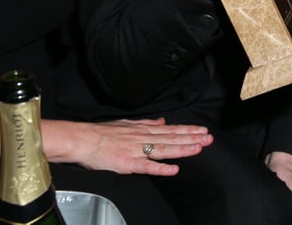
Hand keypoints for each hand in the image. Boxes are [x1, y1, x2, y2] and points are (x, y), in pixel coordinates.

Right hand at [44, 117, 212, 175]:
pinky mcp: (127, 163)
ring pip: (164, 149)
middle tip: (209, 138)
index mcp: (143, 129)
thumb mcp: (128, 123)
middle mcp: (143, 138)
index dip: (188, 130)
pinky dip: (161, 168)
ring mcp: (136, 150)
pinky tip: (174, 169)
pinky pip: (147, 166)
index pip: (171, 130)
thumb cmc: (102, 133)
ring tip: (199, 148)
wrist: (82, 139)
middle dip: (192, 138)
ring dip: (183, 149)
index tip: (203, 130)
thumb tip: (162, 121)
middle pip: (172, 139)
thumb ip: (147, 123)